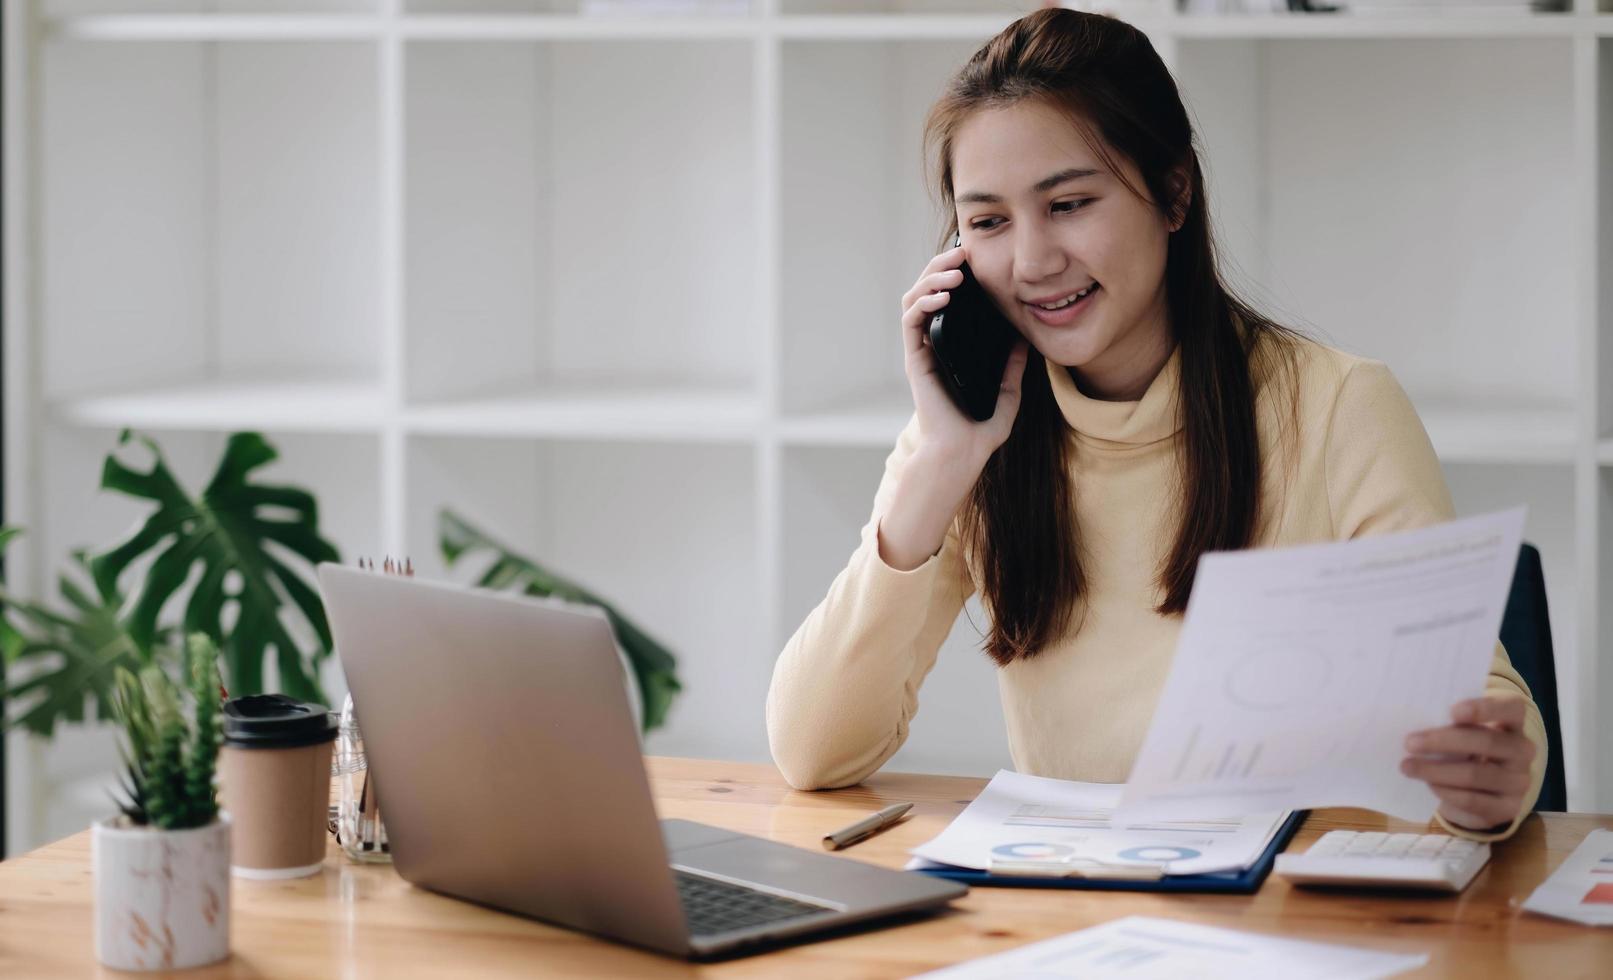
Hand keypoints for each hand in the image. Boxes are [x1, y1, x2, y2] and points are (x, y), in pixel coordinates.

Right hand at [899, 242, 1029, 474]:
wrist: (961, 453)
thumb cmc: (980, 430)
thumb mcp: (1008, 392)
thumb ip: (1013, 366)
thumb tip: (1025, 337)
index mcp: (952, 348)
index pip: (948, 301)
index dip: (956, 274)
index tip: (976, 259)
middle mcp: (932, 345)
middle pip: (928, 291)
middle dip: (942, 266)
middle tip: (963, 251)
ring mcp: (921, 351)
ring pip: (914, 299)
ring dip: (931, 278)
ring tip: (955, 270)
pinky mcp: (915, 360)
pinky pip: (911, 322)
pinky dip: (924, 302)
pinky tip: (943, 295)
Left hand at [1401, 696, 1536, 832]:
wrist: (1480, 793)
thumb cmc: (1464, 749)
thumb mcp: (1461, 731)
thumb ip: (1448, 723)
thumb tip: (1411, 719)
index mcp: (1513, 722)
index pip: (1511, 708)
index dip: (1485, 708)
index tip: (1453, 711)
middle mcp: (1523, 750)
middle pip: (1487, 741)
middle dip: (1443, 741)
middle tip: (1409, 743)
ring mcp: (1519, 781)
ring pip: (1475, 774)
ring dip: (1436, 770)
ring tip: (1407, 766)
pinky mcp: (1508, 809)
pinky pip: (1473, 800)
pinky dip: (1446, 792)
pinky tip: (1429, 785)